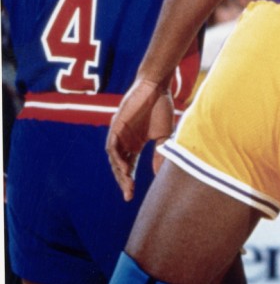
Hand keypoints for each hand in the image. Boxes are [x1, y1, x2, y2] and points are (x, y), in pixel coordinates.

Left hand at [106, 79, 173, 200]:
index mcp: (134, 144)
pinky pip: (112, 146)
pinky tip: (125, 167)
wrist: (156, 87)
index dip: (128, 181)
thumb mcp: (164, 135)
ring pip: (114, 158)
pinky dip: (117, 158)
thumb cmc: (161, 108)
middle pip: (120, 166)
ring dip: (119, 172)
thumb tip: (159, 175)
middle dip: (123, 181)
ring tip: (127, 184)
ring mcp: (118, 134)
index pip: (128, 167)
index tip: (131, 196)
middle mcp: (124, 141)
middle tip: (129, 194)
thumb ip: (160, 154)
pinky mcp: (116, 126)